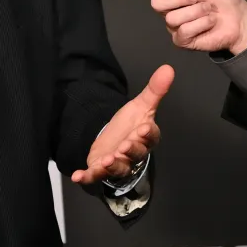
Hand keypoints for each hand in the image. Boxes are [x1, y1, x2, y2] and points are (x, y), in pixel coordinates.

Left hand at [71, 65, 173, 185]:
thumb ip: (154, 90)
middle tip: (124, 146)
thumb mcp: (141, 105)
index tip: (144, 128)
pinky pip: (94, 177)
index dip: (147, 134)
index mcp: (146, 138)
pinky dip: (87, 178)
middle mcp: (133, 155)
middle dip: (130, 151)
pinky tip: (78, 176)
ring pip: (118, 168)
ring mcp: (117, 164)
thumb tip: (168, 68)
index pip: (150, 137)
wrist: (113, 140)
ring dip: (112, 165)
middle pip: (135, 155)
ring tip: (106, 160)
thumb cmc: (131, 125)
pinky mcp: (100, 171)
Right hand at [138, 0, 246, 54]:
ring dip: (196, 11)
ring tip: (208, 10)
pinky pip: (184, 30)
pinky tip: (209, 22)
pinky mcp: (183, 40)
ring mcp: (175, 25)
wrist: (240, 18)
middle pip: (157, 3)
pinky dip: (202, 23)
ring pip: (172, 18)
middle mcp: (171, 8)